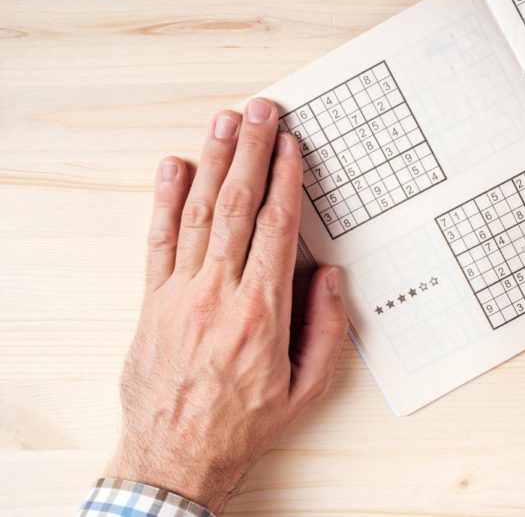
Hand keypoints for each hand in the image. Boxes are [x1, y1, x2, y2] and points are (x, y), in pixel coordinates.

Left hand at [108, 99, 347, 510]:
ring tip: (225, 122)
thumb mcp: (307, 389)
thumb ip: (326, 329)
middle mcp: (217, 294)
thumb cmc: (243, 424)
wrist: (175, 456)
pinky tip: (174, 166)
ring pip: (198, 214)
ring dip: (214, 162)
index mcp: (261, 314)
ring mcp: (179, 294)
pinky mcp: (152, 302)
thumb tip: (328, 275)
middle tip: (261, 111)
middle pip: (237, 207)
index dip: (284, 180)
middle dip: (251, 152)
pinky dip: (166, 200)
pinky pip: (159, 240)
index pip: (275, 229)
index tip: (291, 145)